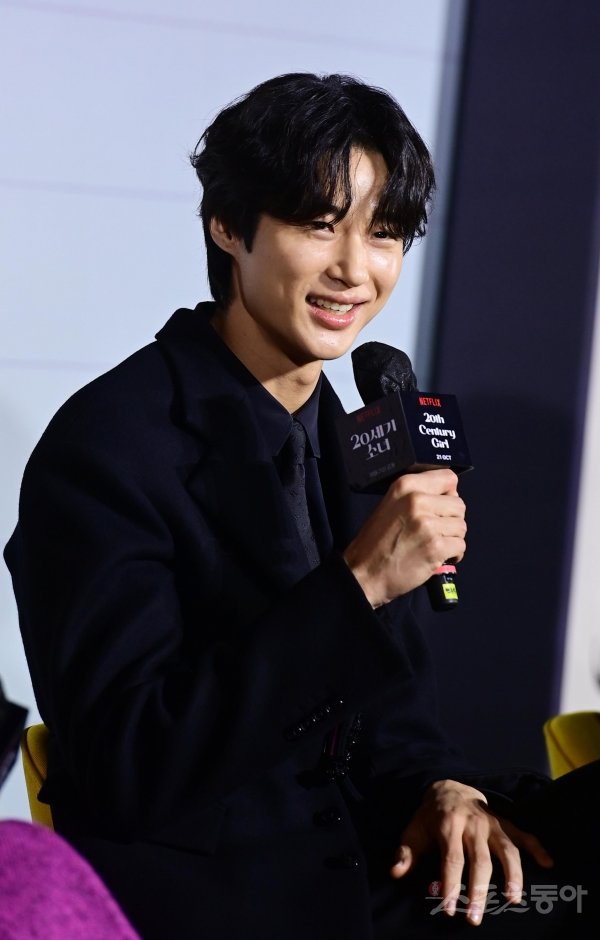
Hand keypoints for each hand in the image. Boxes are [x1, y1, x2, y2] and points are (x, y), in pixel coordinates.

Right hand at [342, 469, 465, 607]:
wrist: (364, 573)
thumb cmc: (375, 543)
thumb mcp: (389, 505)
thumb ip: (416, 495)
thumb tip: (447, 495)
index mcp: (405, 486)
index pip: (448, 478)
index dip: (448, 495)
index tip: (441, 507)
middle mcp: (417, 501)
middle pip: (459, 504)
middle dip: (451, 520)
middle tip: (436, 531)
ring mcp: (428, 524)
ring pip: (461, 526)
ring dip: (452, 538)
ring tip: (433, 544)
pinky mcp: (436, 547)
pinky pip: (460, 546)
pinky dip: (453, 554)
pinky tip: (437, 557)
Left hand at [390, 779, 553, 925]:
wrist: (449, 786)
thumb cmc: (430, 816)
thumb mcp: (414, 829)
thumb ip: (406, 852)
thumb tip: (395, 872)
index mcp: (448, 825)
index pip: (451, 859)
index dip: (450, 885)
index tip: (448, 909)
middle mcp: (473, 824)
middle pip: (479, 860)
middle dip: (478, 891)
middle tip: (476, 918)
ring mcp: (492, 823)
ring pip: (506, 849)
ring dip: (513, 874)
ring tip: (513, 899)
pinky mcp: (505, 823)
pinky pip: (523, 834)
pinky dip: (537, 847)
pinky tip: (548, 863)